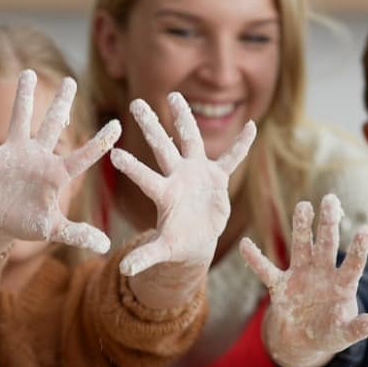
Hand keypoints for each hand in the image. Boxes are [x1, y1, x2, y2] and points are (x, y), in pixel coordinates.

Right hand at [0, 70, 120, 257]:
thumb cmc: (29, 223)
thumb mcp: (54, 230)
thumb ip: (77, 234)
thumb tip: (106, 246)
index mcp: (57, 174)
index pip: (83, 156)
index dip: (100, 142)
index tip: (118, 125)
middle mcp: (38, 157)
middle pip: (52, 126)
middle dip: (61, 103)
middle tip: (71, 80)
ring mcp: (15, 155)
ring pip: (20, 121)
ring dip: (23, 99)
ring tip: (27, 73)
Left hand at [111, 92, 255, 275]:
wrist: (196, 239)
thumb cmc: (177, 243)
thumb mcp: (163, 251)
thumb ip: (145, 256)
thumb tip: (125, 270)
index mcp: (164, 194)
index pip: (146, 178)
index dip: (132, 167)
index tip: (114, 153)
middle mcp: (177, 177)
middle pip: (162, 147)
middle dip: (151, 125)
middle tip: (135, 102)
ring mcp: (196, 173)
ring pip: (191, 140)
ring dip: (185, 119)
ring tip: (175, 96)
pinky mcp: (217, 177)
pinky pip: (233, 158)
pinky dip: (243, 145)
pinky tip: (253, 126)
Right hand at [240, 194, 367, 366]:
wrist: (302, 339)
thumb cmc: (329, 333)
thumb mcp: (344, 334)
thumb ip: (357, 328)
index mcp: (341, 284)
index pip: (353, 264)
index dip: (358, 249)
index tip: (366, 230)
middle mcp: (322, 272)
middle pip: (327, 244)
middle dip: (328, 223)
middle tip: (330, 198)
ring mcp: (300, 274)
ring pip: (302, 245)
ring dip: (302, 226)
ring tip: (303, 205)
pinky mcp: (280, 284)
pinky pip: (266, 270)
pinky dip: (255, 259)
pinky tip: (244, 244)